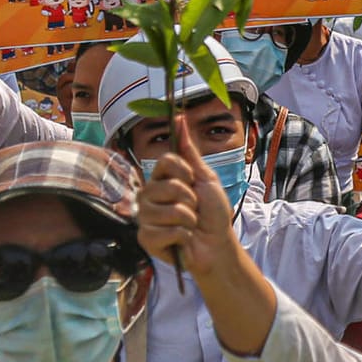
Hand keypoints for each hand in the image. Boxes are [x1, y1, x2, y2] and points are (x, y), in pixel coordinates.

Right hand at [136, 116, 239, 273]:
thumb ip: (190, 151)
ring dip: (188, 219)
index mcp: (161, 179)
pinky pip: (164, 231)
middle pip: (168, 185)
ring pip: (169, 210)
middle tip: (194, 209)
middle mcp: (148, 196)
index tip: (192, 181)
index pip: (165, 161)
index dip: (184, 172)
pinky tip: (181, 240)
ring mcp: (145, 217)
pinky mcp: (145, 238)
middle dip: (190, 199)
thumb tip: (179, 118)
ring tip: (189, 225)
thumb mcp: (205, 178)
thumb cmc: (212, 213)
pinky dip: (181, 236)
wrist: (217, 244)